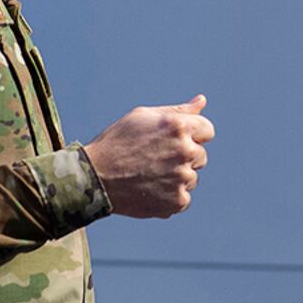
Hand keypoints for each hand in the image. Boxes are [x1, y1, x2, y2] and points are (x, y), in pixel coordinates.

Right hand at [83, 94, 214, 218]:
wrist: (94, 177)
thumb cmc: (117, 142)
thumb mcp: (144, 117)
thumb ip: (178, 111)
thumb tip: (202, 101)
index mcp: (179, 127)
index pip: (207, 130)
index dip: (192, 135)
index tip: (174, 141)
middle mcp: (185, 151)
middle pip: (201, 155)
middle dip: (184, 156)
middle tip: (156, 159)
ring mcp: (182, 178)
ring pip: (192, 177)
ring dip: (177, 177)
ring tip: (150, 175)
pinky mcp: (177, 201)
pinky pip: (183, 198)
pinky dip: (170, 197)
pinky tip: (150, 190)